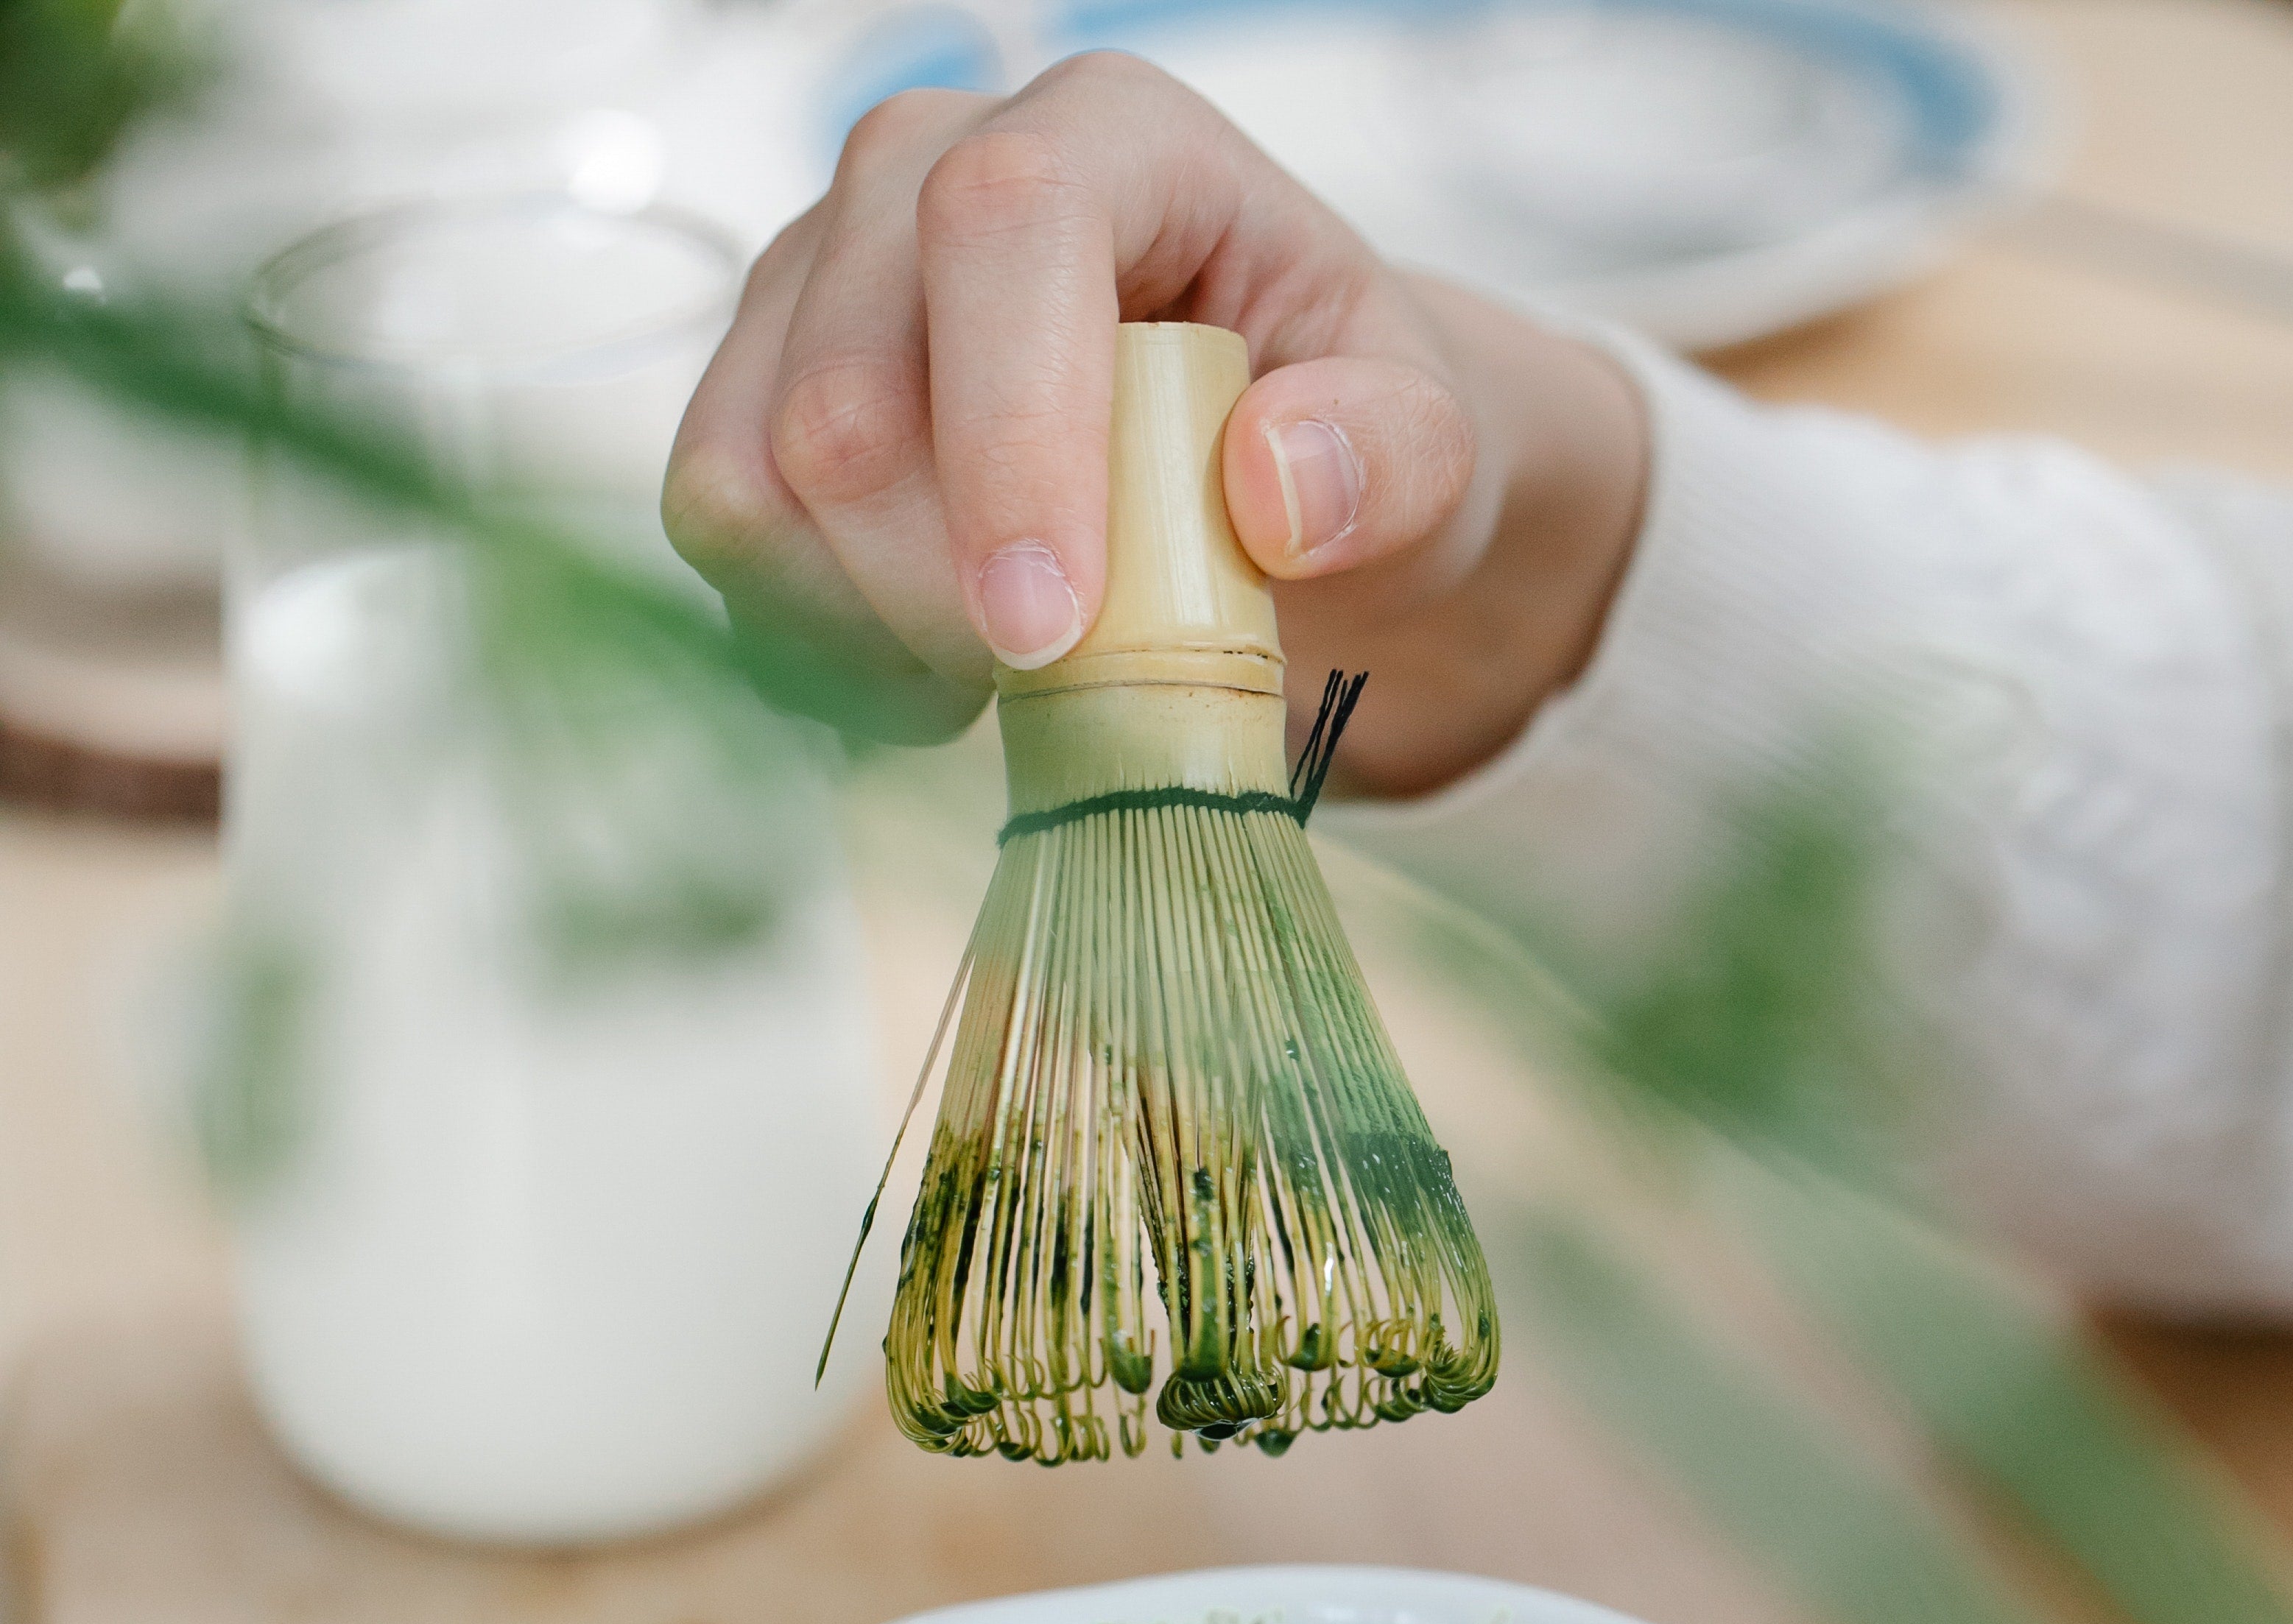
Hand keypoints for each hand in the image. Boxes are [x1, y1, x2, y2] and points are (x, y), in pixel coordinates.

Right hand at [662, 52, 1646, 786]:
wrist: (1262, 486)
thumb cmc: (1339, 445)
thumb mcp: (1431, 452)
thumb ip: (1393, 460)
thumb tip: (1276, 488)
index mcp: (1109, 140)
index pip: (1003, 226)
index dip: (1008, 436)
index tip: (1049, 628)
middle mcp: (923, 172)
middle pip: (840, 388)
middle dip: (935, 587)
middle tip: (1054, 675)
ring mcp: (819, 280)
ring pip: (746, 476)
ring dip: (866, 627)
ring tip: (994, 676)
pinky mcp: (756, 392)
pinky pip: (723, 538)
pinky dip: (817, 642)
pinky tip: (929, 671)